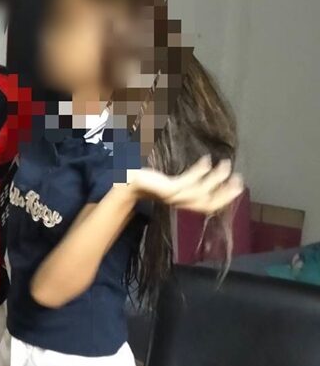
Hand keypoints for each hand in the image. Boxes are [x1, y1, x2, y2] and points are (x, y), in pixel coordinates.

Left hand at [127, 155, 243, 213]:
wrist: (125, 183)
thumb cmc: (148, 181)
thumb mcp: (169, 183)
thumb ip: (185, 181)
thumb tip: (202, 170)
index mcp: (182, 202)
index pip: (208, 205)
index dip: (225, 197)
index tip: (237, 185)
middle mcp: (180, 202)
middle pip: (209, 204)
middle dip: (226, 193)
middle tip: (239, 179)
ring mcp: (174, 197)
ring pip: (202, 192)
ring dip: (216, 179)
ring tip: (226, 164)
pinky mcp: (168, 189)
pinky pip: (188, 181)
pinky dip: (200, 171)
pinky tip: (207, 160)